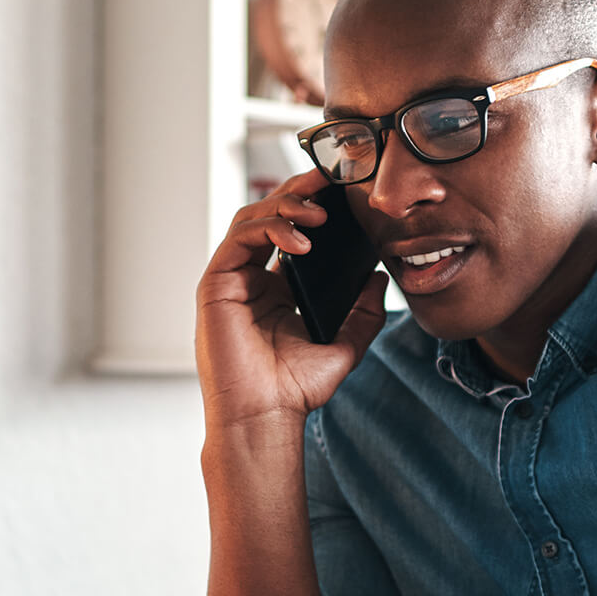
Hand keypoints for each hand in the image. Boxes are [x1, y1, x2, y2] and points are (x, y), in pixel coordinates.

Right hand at [196, 169, 387, 433]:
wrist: (265, 417)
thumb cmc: (295, 390)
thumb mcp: (344, 346)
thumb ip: (364, 314)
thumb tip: (380, 278)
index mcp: (276, 288)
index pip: (292, 231)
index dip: (313, 204)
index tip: (344, 190)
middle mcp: (251, 278)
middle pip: (270, 214)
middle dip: (301, 190)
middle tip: (331, 177)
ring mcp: (231, 279)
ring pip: (252, 218)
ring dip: (287, 205)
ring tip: (321, 212)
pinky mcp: (216, 284)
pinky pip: (240, 238)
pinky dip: (270, 228)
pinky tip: (302, 239)